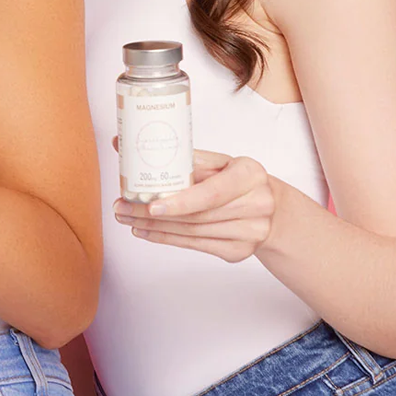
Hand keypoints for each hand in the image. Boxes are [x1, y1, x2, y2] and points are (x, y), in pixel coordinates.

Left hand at [117, 149, 280, 261]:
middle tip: (122, 208)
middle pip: (196, 216)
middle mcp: (256, 205)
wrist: (272, 210)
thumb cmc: (238, 180)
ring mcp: (250, 232)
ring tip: (128, 219)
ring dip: (155, 228)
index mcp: (250, 175)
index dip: (180, 202)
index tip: (151, 206)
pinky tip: (146, 232)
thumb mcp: (219, 162)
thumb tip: (123, 143)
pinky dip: (168, 239)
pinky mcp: (240, 251)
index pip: (211, 193)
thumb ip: (180, 155)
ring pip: (193, 233)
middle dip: (153, 215)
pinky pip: (197, 246)